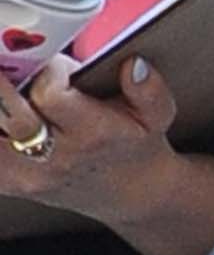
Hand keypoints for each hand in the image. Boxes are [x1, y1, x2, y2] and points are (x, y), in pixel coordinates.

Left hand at [0, 50, 179, 233]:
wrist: (130, 194)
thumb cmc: (136, 147)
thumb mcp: (157, 116)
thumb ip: (148, 89)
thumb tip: (132, 66)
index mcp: (93, 135)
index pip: (51, 95)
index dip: (49, 70)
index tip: (56, 63)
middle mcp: (56, 158)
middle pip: (10, 114)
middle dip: (4, 83)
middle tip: (7, 61)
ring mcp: (27, 174)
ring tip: (8, 85)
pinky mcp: (8, 183)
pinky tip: (4, 114)